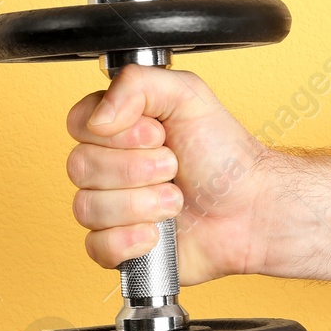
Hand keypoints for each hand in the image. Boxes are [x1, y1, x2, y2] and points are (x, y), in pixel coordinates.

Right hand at [66, 66, 276, 284]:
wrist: (251, 209)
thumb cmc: (224, 156)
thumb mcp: (188, 96)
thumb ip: (136, 84)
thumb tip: (98, 118)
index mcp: (117, 129)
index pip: (79, 124)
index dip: (116, 134)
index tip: (155, 135)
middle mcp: (108, 167)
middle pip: (80, 167)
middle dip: (137, 170)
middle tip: (173, 168)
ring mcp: (111, 208)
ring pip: (87, 208)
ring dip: (140, 205)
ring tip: (174, 201)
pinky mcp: (118, 246)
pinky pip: (96, 246)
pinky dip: (130, 240)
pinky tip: (157, 233)